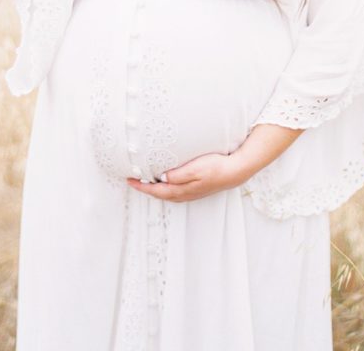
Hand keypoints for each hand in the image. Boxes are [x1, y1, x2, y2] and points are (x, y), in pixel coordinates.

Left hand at [126, 151, 250, 202]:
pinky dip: (165, 187)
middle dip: (145, 188)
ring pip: (167, 193)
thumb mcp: (195, 169)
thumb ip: (178, 175)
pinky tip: (165, 181)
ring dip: (155, 188)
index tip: (129, 180)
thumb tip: (162, 178)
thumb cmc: (215, 167)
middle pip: (159, 194)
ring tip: (145, 180)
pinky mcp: (195, 189)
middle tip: (133, 180)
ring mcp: (190, 193)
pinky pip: (174, 191)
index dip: (142, 186)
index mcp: (181, 190)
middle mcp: (184, 194)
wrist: (234, 171)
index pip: (156, 190)